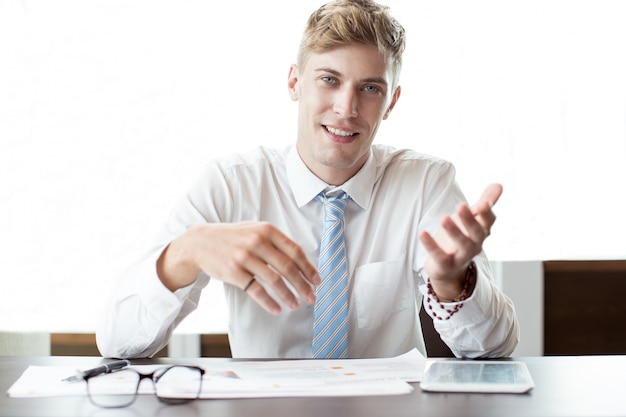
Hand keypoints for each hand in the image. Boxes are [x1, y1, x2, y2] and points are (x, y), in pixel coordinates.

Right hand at [157, 222, 319, 314]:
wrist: (200, 242)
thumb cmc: (233, 237)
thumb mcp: (255, 230)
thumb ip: (276, 241)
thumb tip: (302, 261)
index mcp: (267, 230)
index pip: (295, 251)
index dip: (308, 268)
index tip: (317, 281)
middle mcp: (257, 242)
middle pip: (287, 267)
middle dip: (303, 285)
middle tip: (311, 297)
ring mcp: (244, 257)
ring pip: (274, 280)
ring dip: (288, 295)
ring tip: (296, 305)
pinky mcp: (233, 272)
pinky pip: (256, 290)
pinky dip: (269, 302)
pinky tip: (277, 309)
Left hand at [419, 183, 502, 298]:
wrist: (448, 269)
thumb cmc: (460, 238)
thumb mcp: (470, 219)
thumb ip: (483, 203)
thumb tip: (499, 184)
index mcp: (481, 231)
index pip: (489, 222)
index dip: (487, 213)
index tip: (484, 202)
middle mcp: (475, 244)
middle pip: (477, 233)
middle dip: (470, 219)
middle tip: (461, 205)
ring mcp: (461, 256)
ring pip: (462, 245)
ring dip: (454, 231)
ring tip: (444, 217)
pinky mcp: (445, 266)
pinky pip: (439, 256)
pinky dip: (431, 245)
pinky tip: (423, 233)